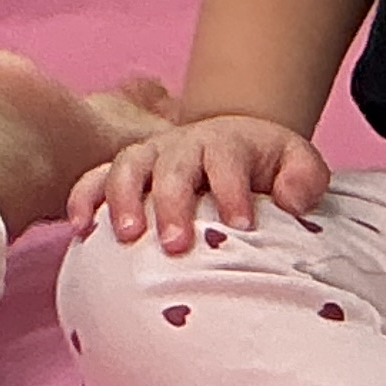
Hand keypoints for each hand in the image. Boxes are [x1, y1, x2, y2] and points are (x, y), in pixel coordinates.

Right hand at [69, 113, 332, 251]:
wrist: (231, 141)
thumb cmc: (266, 165)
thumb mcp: (299, 162)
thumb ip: (305, 178)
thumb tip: (291, 203)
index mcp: (224, 142)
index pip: (226, 162)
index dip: (231, 191)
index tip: (241, 226)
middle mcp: (180, 144)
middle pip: (172, 168)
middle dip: (172, 204)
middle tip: (177, 244)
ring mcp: (147, 155)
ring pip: (127, 167)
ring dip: (122, 200)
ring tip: (128, 237)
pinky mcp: (122, 170)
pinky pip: (93, 178)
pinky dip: (82, 198)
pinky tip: (80, 228)